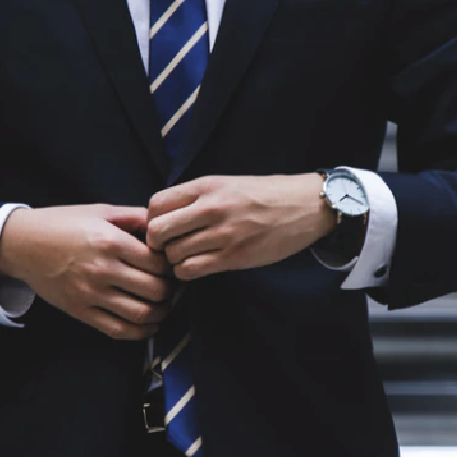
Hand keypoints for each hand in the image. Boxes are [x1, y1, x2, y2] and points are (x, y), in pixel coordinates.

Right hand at [0, 204, 173, 339]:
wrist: (22, 243)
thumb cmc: (63, 223)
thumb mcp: (101, 211)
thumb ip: (135, 216)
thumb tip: (164, 225)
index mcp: (110, 241)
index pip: (158, 263)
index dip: (170, 266)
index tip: (170, 265)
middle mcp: (102, 269)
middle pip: (155, 290)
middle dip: (169, 290)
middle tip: (170, 286)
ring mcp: (91, 294)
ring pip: (141, 314)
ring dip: (160, 313)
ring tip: (162, 306)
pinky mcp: (80, 311)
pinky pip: (117, 330)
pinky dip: (140, 332)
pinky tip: (148, 325)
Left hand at [146, 174, 334, 280]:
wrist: (304, 206)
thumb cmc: (264, 195)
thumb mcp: (226, 184)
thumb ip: (195, 197)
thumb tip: (162, 216)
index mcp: (206, 186)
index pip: (156, 204)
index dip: (151, 220)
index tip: (162, 227)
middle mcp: (211, 208)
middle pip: (158, 231)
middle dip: (157, 243)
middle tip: (168, 247)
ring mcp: (222, 234)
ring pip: (173, 254)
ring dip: (174, 260)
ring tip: (186, 256)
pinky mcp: (234, 256)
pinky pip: (191, 270)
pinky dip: (187, 272)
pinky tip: (197, 266)